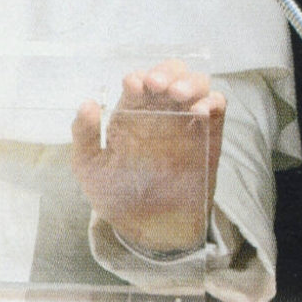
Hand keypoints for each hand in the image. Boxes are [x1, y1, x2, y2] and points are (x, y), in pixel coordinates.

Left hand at [70, 59, 224, 255]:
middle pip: (170, 74)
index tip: (132, 85)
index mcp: (131, 114)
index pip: (138, 82)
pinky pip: (217, 108)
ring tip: (178, 94)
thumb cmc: (117, 196)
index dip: (137, 78)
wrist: (150, 230)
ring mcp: (186, 124)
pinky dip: (213, 100)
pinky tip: (200, 111)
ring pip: (196, 84)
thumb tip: (88, 103)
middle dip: (166, 71)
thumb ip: (84, 135)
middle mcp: (160, 113)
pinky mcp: (209, 139)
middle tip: (158, 84)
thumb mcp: (90, 168)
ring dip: (190, 82)